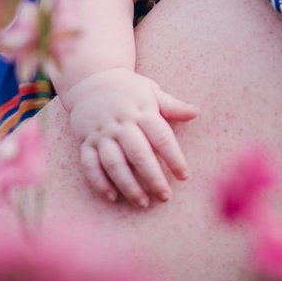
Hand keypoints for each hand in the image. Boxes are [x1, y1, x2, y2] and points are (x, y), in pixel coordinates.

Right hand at [59, 68, 198, 207]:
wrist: (91, 78)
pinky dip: (99, 182)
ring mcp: (102, 133)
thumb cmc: (128, 89)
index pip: (161, 137)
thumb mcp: (151, 91)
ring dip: (128, 185)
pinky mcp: (86, 141)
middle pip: (138, 154)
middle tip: (165, 196)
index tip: (184, 176)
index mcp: (141, 111)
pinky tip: (112, 196)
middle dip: (152, 177)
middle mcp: (121, 124)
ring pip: (114, 163)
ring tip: (143, 202)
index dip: (173, 157)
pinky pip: (90, 164)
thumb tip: (195, 112)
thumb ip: (172, 105)